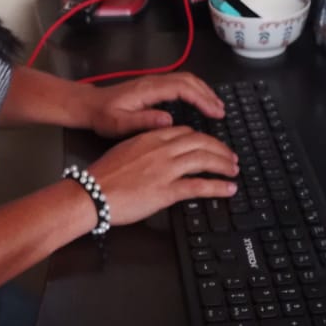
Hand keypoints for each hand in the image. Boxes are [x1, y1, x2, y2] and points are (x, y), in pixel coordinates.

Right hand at [85, 126, 239, 228]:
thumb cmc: (103, 176)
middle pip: (200, 142)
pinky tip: (229, 189)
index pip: (186, 132)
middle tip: (230, 157)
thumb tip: (158, 153)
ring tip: (233, 170)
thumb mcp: (125, 151)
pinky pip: (199, 186)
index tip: (211, 145)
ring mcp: (165, 170)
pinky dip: (218, 187)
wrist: (91, 193)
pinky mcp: (166, 190)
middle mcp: (161, 150)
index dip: (203, 138)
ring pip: (204, 159)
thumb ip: (145, 148)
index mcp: (151, 138)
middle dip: (220, 149)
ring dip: (223, 164)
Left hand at [86, 73, 224, 139]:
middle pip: (188, 81)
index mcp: (148, 89)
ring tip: (217, 108)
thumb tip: (169, 120)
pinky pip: (180, 84)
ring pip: (186, 80)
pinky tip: (201, 103)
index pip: (182, 88)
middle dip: (207, 95)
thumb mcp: (119, 124)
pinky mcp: (154, 86)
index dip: (201, 99)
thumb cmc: (103, 117)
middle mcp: (154, 81)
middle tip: (222, 112)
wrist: (89, 106)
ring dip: (203, 91)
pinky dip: (195, 91)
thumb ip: (143, 121)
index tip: (215, 113)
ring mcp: (154, 82)